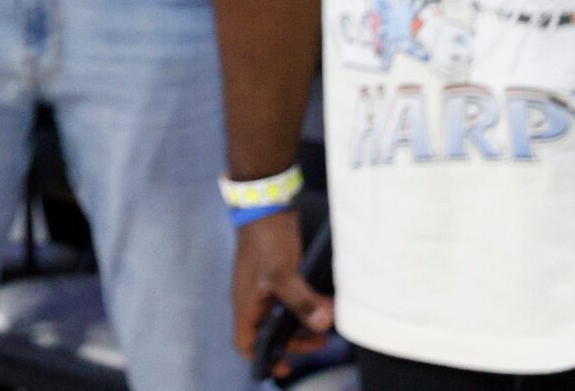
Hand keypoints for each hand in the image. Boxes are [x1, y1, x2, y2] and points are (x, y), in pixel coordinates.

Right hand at [232, 212, 332, 364]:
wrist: (265, 205)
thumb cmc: (265, 240)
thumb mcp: (282, 273)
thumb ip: (302, 301)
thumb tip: (324, 325)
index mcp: (247, 303)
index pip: (246, 341)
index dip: (262, 359)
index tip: (285, 368)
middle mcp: (254, 299)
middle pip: (271, 333)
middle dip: (297, 341)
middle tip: (323, 342)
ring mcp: (266, 286)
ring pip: (283, 316)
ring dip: (305, 324)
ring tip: (328, 322)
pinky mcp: (278, 275)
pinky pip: (291, 301)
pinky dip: (307, 307)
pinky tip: (325, 304)